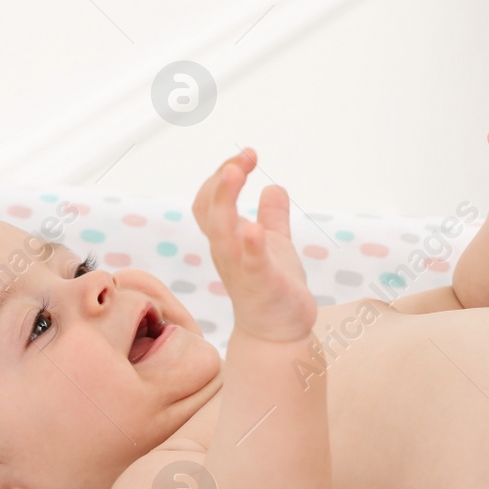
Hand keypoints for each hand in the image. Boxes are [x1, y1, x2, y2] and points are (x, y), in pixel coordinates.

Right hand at [191, 148, 315, 342]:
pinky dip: (250, 244)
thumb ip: (272, 216)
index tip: (248, 156)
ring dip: (225, 200)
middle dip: (221, 180)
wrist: (279, 333)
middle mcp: (226, 250)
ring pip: (220, 230)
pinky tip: (254, 227)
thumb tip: (272, 186)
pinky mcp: (261, 283)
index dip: (222, 174)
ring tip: (234, 173)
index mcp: (227, 239)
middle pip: (208, 209)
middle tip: (242, 158)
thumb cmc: (273, 289)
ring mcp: (241, 267)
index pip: (209, 199)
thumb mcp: (274, 244)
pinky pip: (250, 262)